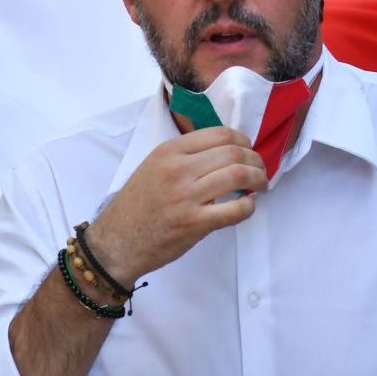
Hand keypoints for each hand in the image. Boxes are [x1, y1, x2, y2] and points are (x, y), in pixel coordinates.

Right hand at [86, 126, 266, 285]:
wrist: (117, 241)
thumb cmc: (136, 206)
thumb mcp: (152, 167)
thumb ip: (183, 157)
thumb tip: (222, 153)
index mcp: (168, 151)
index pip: (219, 134)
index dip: (242, 141)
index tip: (247, 151)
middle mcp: (177, 169)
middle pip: (233, 153)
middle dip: (255, 160)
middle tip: (259, 170)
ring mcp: (186, 197)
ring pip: (238, 175)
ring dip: (258, 179)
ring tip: (260, 186)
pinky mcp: (194, 223)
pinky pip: (235, 210)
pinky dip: (249, 207)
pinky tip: (247, 207)